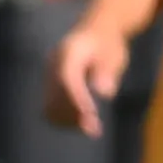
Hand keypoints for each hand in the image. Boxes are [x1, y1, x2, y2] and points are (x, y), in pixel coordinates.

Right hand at [46, 19, 130, 137]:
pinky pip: (49, 108)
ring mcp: (48, 76)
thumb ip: (108, 72)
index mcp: (69, 51)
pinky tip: (82, 124)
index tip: (90, 115)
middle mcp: (53, 64)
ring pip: (49, 105)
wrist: (95, 33)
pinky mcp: (49, 86)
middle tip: (95, 130)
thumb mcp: (115, 55)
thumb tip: (104, 92)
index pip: (67, 77)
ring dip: (68, 120)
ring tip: (92, 128)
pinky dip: (63, 119)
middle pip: (55, 94)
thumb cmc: (108, 44)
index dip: (76, 98)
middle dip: (73, 114)